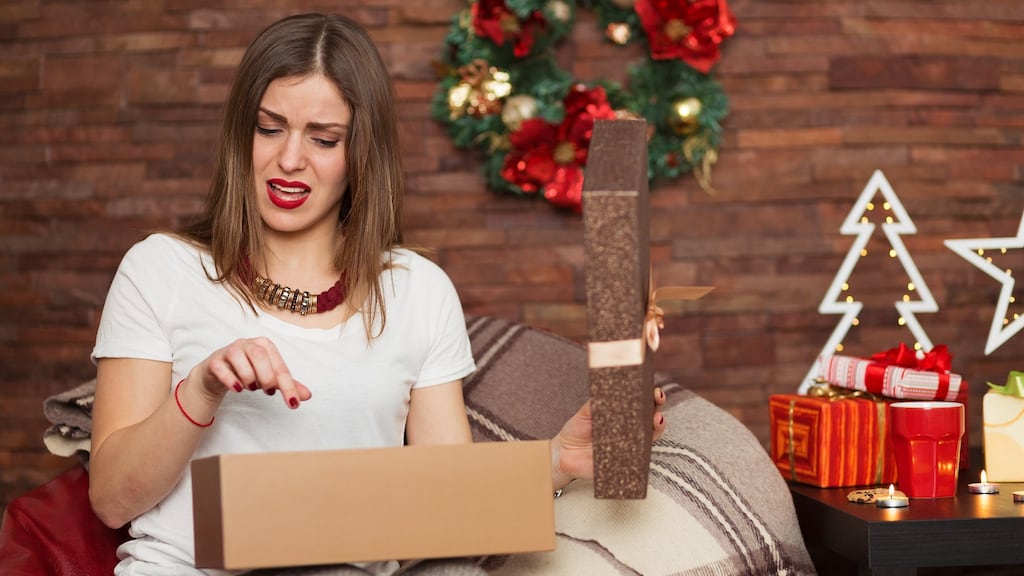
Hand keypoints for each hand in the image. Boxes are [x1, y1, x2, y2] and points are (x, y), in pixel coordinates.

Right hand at [188, 337, 311, 409]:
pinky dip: (231, 380)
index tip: (293, 404)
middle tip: (268, 391)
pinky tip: (238, 388)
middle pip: (260, 357)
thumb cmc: (248, 371)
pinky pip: (222, 369)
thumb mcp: (269, 378)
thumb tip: (308, 396)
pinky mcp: (215, 361)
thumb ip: (287, 385)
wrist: (218, 373)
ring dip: (248, 378)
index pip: (280, 366)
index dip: (289, 386)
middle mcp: (248, 343)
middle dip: (267, 378)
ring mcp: (229, 350)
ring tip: (250, 387)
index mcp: (265, 345)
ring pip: (240, 360)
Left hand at [550, 386, 667, 489]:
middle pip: (652, 418)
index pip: (643, 403)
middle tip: (657, 399)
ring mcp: (630, 446)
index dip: (652, 396)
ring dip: (657, 427)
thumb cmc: (577, 430)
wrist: (564, 453)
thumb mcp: (585, 412)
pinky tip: (644, 443)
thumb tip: (607, 387)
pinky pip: (638, 457)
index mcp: (623, 414)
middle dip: (658, 407)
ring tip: (656, 419)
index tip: (655, 390)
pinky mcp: (625, 462)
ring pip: (650, 437)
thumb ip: (596, 401)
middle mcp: (630, 430)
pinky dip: (643, 450)